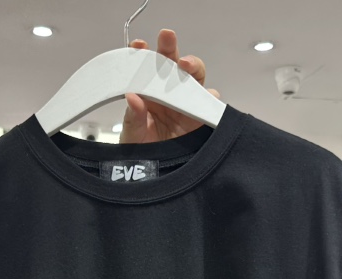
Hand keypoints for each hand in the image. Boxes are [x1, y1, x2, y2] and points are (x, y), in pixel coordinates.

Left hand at [120, 29, 219, 143]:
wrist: (154, 176)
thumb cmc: (140, 154)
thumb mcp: (132, 136)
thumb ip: (133, 117)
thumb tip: (132, 98)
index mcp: (147, 94)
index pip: (144, 68)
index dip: (142, 53)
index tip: (138, 46)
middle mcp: (168, 95)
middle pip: (172, 64)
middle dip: (170, 48)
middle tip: (166, 38)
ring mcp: (186, 105)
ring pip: (194, 77)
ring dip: (192, 66)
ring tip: (185, 65)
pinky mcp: (201, 118)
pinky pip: (209, 104)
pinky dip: (209, 98)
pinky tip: (204, 96)